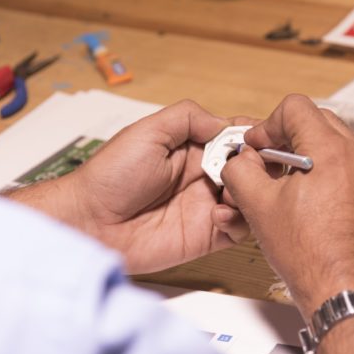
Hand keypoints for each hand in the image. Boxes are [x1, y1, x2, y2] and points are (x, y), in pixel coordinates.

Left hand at [33, 100, 250, 273]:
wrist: (91, 222)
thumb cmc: (111, 175)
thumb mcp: (148, 131)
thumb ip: (188, 117)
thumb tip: (225, 123)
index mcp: (192, 147)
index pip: (235, 137)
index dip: (253, 137)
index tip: (262, 138)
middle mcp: (203, 176)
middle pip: (250, 168)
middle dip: (258, 165)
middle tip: (250, 168)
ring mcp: (206, 206)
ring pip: (251, 199)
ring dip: (250, 193)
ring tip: (230, 192)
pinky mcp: (206, 235)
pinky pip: (239, 229)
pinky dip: (239, 220)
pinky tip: (217, 214)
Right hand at [221, 95, 353, 316]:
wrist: (344, 292)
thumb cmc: (309, 255)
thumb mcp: (259, 207)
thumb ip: (240, 171)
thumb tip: (239, 160)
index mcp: (331, 151)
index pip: (296, 108)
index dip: (268, 125)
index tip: (258, 148)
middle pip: (319, 121)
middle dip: (289, 138)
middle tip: (269, 163)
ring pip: (339, 144)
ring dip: (312, 154)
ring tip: (291, 184)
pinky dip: (332, 173)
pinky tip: (314, 202)